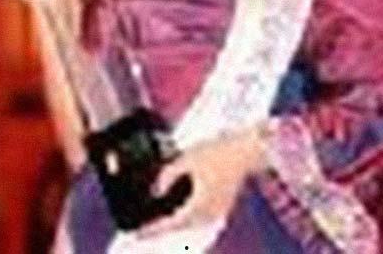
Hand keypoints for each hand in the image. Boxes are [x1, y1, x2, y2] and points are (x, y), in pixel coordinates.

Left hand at [138, 129, 261, 237]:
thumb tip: (155, 190)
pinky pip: (199, 218)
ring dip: (174, 224)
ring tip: (157, 222)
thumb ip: (168, 174)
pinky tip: (178, 211)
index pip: (170, 225)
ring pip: (189, 224)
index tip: (136, 233)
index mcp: (199, 206)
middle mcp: (208, 215)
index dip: (151, 230)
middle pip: (179, 228)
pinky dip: (185, 217)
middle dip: (160, 229)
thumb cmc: (218, 151)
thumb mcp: (187, 158)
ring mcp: (217, 212)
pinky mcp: (222, 206)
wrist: (246, 149)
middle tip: (142, 230)